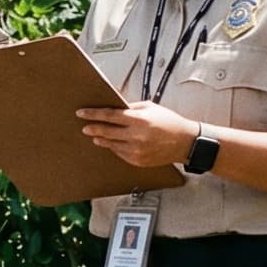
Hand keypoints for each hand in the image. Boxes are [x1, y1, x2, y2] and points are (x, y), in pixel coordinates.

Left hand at [77, 103, 200, 168]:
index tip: (81, 113)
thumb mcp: (151, 108)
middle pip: (106, 132)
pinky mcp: (138, 161)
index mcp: (139, 120)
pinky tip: (112, 143)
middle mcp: (136, 136)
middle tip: (84, 127)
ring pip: (111, 145)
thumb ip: (131, 107)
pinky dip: (115, 148)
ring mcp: (136, 150)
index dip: (93, 114)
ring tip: (96, 136)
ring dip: (101, 139)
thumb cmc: (169, 122)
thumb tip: (114, 106)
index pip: (110, 115)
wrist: (185, 142)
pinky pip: (120, 153)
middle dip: (93, 128)